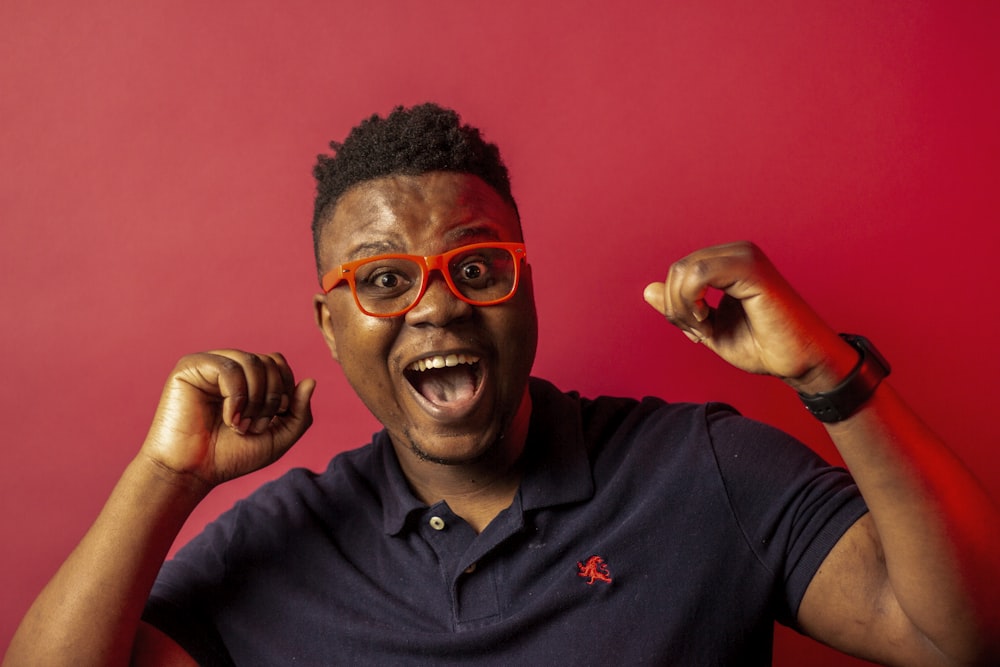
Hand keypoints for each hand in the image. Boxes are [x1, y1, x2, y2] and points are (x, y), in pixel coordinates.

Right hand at [142, 350, 314, 488]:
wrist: (192, 472)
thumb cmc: (230, 456)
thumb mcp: (278, 437)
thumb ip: (300, 413)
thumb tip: (311, 380)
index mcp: (247, 379)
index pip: (278, 363)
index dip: (285, 389)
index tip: (275, 418)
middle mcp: (229, 367)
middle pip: (269, 361)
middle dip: (272, 397)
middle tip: (255, 427)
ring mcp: (209, 365)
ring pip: (253, 361)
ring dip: (255, 400)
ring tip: (241, 426)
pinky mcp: (190, 368)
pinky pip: (229, 368)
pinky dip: (237, 397)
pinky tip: (229, 419)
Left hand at [643, 241, 856, 392]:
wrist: (801, 363)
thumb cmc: (762, 346)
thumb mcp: (707, 327)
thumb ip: (680, 307)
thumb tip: (648, 290)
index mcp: (729, 263)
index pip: (680, 270)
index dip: (675, 303)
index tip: (694, 330)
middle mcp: (738, 252)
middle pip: (678, 268)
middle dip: (676, 306)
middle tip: (697, 333)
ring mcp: (746, 257)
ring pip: (685, 269)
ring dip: (683, 307)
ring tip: (703, 329)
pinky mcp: (752, 270)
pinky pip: (700, 273)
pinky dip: (692, 302)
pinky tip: (707, 321)